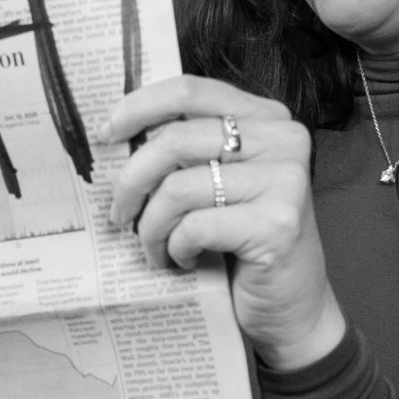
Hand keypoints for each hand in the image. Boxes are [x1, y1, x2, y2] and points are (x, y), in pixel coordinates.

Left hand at [99, 74, 346, 370]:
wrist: (291, 308)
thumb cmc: (246, 245)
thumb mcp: (220, 184)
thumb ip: (189, 151)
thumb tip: (118, 133)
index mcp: (266, 118)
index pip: (190, 91)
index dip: (139, 107)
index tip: (106, 133)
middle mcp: (283, 140)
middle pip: (174, 140)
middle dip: (132, 181)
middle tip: (119, 214)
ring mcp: (285, 180)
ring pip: (177, 188)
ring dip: (151, 227)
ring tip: (154, 248)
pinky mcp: (277, 223)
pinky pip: (194, 227)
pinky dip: (176, 249)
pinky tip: (185, 261)